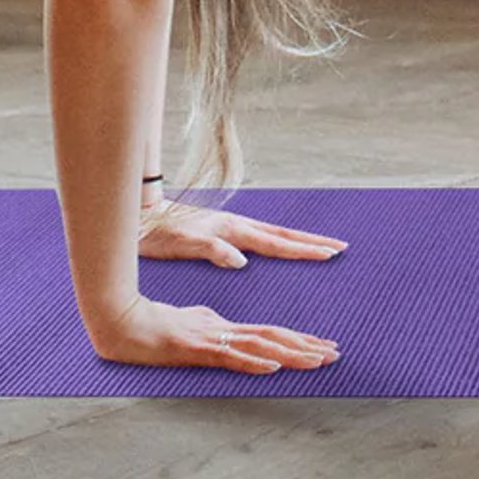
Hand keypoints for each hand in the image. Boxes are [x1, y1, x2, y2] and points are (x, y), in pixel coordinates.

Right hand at [89, 293, 339, 373]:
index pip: (271, 333)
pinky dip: (253, 361)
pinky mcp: (197, 349)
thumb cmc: (155, 323)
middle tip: (335, 353)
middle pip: (274, 338)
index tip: (324, 346)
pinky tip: (272, 366)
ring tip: (318, 359)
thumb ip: (211, 325)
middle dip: (306, 347)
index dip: (299, 340)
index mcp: (226, 326)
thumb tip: (224, 329)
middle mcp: (225, 331)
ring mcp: (212, 340)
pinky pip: (230, 357)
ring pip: (260, 346)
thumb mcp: (191, 323)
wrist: (124, 321)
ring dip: (291, 354)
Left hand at [138, 198, 348, 267]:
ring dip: (298, 240)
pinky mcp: (222, 231)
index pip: (276, 242)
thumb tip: (242, 261)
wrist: (138, 217)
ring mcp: (230, 226)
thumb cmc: (157, 234)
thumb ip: (213, 250)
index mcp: (232, 230)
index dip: (303, 250)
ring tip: (320, 246)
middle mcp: (236, 225)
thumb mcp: (182, 243)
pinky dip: (278, 243)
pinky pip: (259, 238)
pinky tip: (280, 247)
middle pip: (283, 234)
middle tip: (340, 247)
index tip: (329, 253)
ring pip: (273, 233)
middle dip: (311, 242)